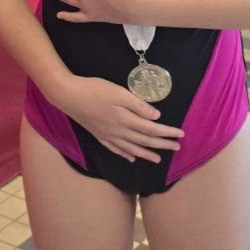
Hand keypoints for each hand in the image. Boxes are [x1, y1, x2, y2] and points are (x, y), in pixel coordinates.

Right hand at [55, 74, 183, 163]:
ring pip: (132, 149)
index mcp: (126, 119)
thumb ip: (138, 105)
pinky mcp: (99, 135)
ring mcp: (108, 135)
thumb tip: (156, 117)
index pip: (152, 129)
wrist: (68, 96)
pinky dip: (125, 154)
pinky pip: (116, 149)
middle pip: (145, 141)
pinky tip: (131, 158)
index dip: (167, 133)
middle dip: (162, 145)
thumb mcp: (119, 92)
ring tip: (158, 159)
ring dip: (147, 154)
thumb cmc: (95, 90)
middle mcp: (119, 131)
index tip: (180, 135)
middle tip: (177, 148)